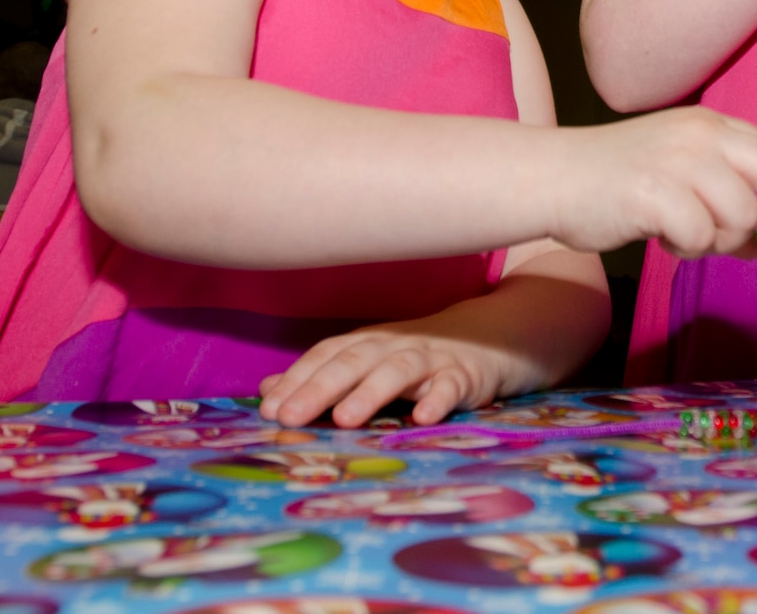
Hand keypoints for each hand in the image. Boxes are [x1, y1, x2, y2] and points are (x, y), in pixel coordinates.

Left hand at [258, 313, 509, 428]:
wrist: (489, 338)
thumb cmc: (417, 357)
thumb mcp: (368, 361)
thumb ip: (320, 376)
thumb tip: (267, 389)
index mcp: (367, 343)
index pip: (326, 355)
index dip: (297, 380)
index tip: (269, 410)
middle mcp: (394, 346)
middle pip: (354, 361)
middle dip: (319, 388)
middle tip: (290, 417)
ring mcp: (430, 359)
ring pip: (397, 371)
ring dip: (370, 393)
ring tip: (344, 419)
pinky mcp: (464, 375)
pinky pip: (450, 387)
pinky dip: (437, 400)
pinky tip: (421, 418)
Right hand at [557, 107, 756, 258]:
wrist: (552, 177)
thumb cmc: (614, 180)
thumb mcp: (678, 162)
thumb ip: (723, 186)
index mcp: (709, 124)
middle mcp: (700, 134)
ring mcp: (678, 160)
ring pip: (741, 215)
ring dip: (719, 241)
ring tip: (684, 236)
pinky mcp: (654, 192)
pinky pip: (700, 236)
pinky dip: (686, 248)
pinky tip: (661, 238)